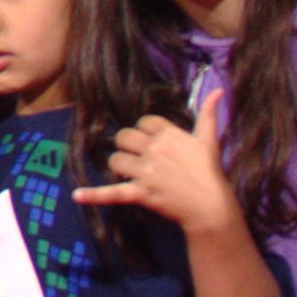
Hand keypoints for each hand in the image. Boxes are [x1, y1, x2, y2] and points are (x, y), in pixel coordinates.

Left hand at [79, 84, 239, 234]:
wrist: (211, 207)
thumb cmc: (210, 172)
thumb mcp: (209, 140)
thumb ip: (209, 113)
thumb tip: (219, 90)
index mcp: (169, 135)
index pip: (144, 122)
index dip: (146, 131)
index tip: (153, 141)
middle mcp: (154, 150)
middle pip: (124, 137)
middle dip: (128, 145)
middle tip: (138, 156)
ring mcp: (146, 172)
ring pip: (116, 160)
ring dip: (120, 165)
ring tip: (130, 172)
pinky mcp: (140, 193)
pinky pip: (113, 192)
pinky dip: (94, 195)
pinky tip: (77, 195)